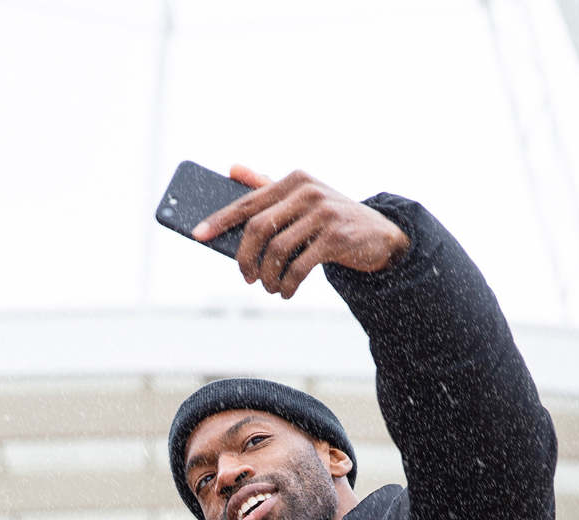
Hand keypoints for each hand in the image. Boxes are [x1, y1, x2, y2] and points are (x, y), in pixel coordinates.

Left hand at [193, 166, 411, 298]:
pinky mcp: (336, 237)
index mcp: (294, 180)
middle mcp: (307, 191)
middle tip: (245, 277)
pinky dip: (288, 284)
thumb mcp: (302, 198)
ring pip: (276, 250)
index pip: (248, 201)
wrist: (381, 235)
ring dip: (267, 277)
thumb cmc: (331, 219)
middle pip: (257, 227)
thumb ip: (268, 186)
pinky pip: (299, 266)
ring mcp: (323, 213)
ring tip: (270, 287)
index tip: (198, 235)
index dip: (220, 220)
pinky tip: (286, 291)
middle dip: (245, 258)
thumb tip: (232, 169)